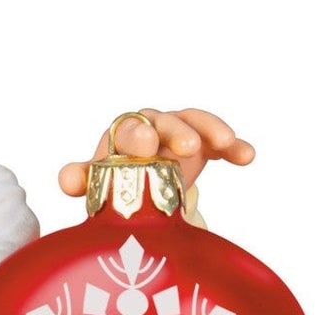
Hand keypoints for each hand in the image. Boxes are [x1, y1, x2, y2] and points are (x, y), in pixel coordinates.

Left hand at [58, 108, 254, 195]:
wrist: (139, 192)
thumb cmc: (115, 187)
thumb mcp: (98, 186)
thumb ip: (81, 180)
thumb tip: (68, 181)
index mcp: (121, 138)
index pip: (127, 129)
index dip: (137, 136)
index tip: (147, 146)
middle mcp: (150, 128)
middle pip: (163, 122)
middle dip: (175, 131)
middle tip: (188, 147)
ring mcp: (177, 134)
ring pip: (193, 122)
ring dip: (209, 131)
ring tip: (225, 144)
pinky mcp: (202, 144)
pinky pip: (218, 141)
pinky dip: (233, 147)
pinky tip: (246, 157)